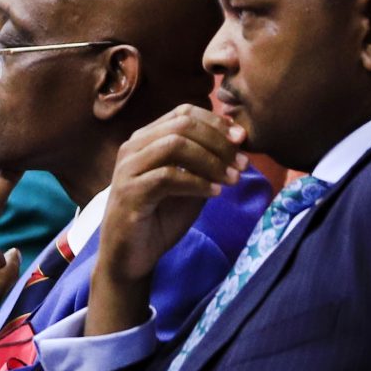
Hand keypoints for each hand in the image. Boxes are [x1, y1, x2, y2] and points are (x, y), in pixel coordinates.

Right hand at [87, 104, 246, 335]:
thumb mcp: (190, 184)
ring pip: (174, 145)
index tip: (242, 141)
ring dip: (211, 161)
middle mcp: (133, 147)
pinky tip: (215, 194)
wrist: (131, 257)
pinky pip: (168, 177)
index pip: (184, 112)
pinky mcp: (129, 193)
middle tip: (242, 163)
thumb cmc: (160, 218)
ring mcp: (128, 169)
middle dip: (218, 141)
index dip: (216, 122)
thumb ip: (207, 163)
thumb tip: (239, 142)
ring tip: (232, 179)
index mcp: (146, 139)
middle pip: (182, 125)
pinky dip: (197, 183)